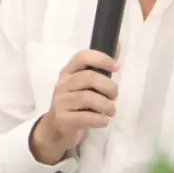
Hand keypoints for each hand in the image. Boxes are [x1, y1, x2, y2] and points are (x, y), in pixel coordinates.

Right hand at [29, 49, 118, 164]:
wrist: (56, 128)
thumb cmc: (75, 102)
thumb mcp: (85, 84)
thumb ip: (100, 67)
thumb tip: (117, 43)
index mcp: (68, 72)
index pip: (82, 57)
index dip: (101, 59)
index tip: (116, 67)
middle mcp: (62, 84)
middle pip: (89, 77)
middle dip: (109, 86)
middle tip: (115, 96)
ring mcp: (60, 102)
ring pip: (88, 98)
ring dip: (107, 105)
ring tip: (111, 111)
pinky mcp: (62, 119)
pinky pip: (86, 117)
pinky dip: (100, 119)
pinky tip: (103, 120)